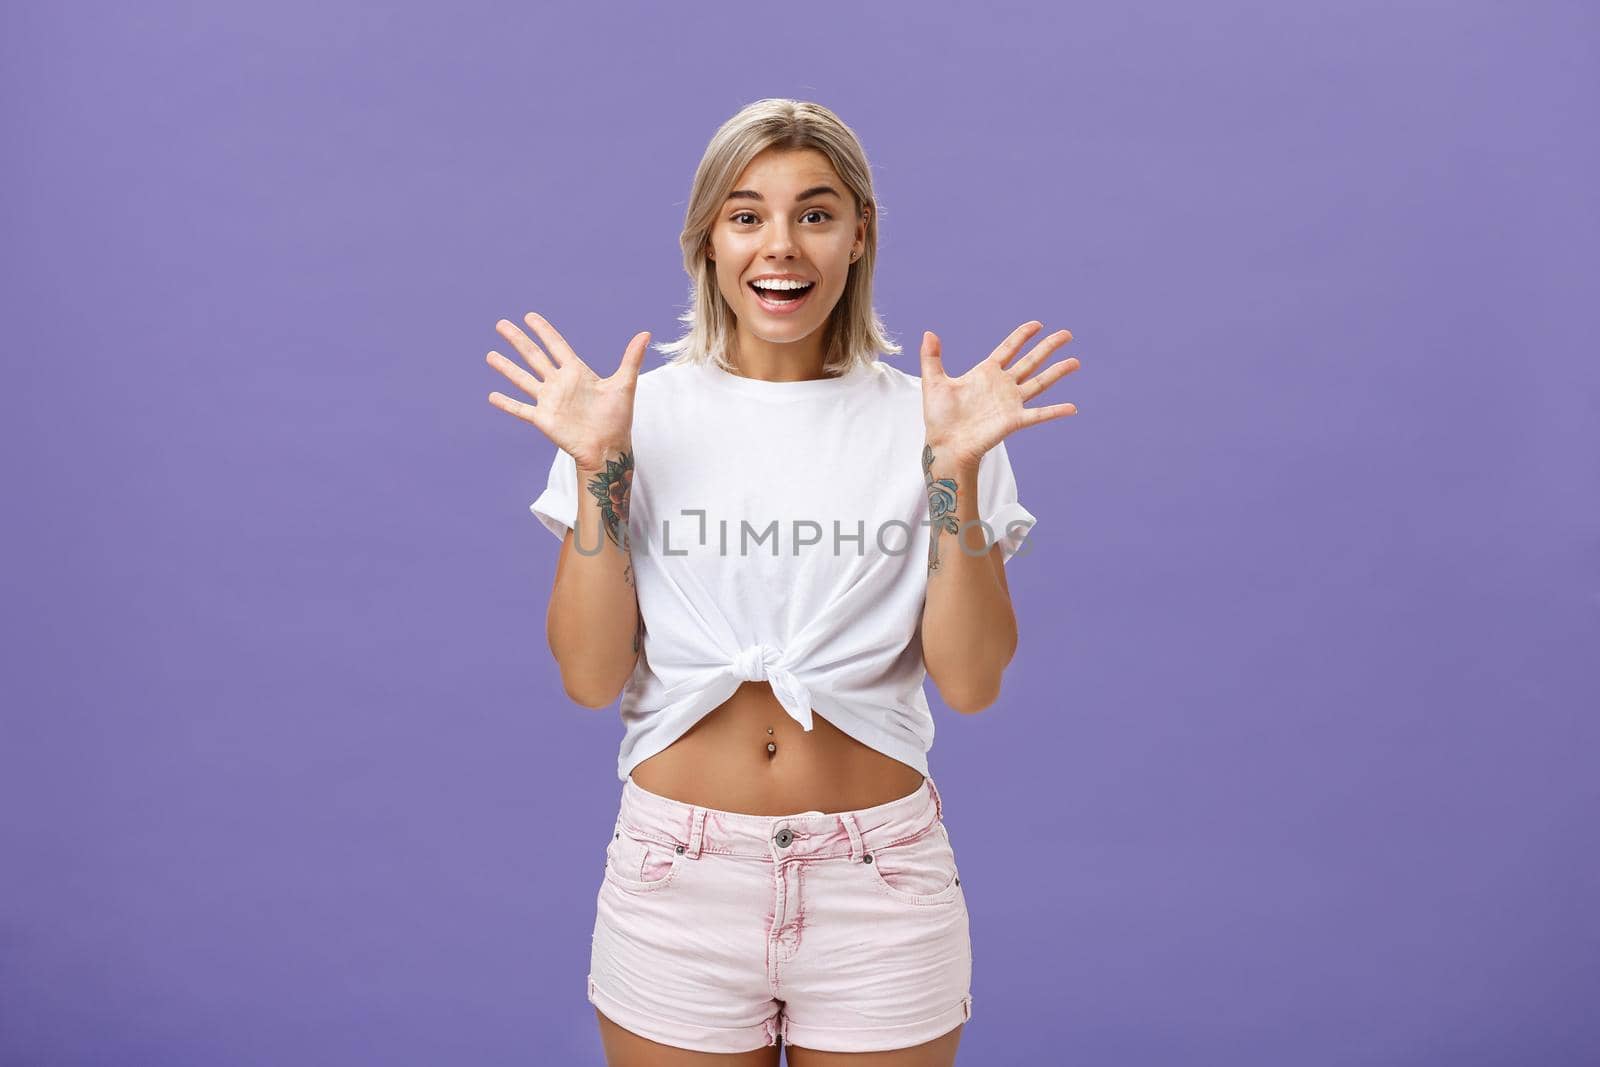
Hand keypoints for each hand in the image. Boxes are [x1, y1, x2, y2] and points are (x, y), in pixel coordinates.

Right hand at [486, 312, 648, 469]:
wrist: (608, 447)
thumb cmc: (618, 418)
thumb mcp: (624, 384)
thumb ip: (632, 358)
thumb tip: (646, 333)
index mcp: (577, 372)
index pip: (556, 345)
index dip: (543, 331)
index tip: (529, 316)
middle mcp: (559, 383)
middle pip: (534, 356)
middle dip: (518, 340)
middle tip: (501, 324)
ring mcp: (549, 400)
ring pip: (522, 379)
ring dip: (506, 368)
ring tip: (490, 355)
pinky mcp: (543, 419)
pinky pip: (520, 408)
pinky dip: (506, 403)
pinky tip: (491, 395)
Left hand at [919, 321, 1079, 465]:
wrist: (945, 444)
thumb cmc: (939, 417)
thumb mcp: (934, 382)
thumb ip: (931, 357)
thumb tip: (928, 332)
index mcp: (986, 373)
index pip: (1009, 348)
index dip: (1023, 335)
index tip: (1037, 324)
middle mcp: (1003, 385)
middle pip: (1031, 361)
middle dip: (1049, 347)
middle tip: (1066, 334)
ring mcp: (1011, 402)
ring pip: (1040, 382)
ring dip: (1058, 372)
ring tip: (1075, 361)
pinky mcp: (1014, 420)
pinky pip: (1039, 414)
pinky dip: (1055, 411)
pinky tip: (1072, 407)